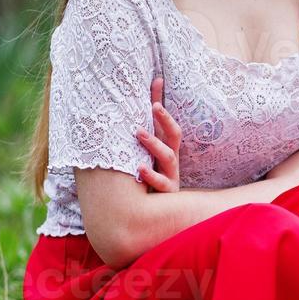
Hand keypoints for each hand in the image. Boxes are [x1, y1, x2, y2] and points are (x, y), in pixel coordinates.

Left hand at [136, 77, 181, 192]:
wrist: (155, 220)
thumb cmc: (148, 184)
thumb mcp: (142, 159)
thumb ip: (136, 136)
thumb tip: (125, 114)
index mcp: (165, 149)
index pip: (165, 120)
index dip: (161, 100)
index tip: (156, 80)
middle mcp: (171, 161)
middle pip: (173, 135)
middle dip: (165, 119)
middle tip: (154, 105)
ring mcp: (171, 177)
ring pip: (168, 157)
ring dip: (154, 144)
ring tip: (138, 133)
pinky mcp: (167, 194)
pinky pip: (161, 183)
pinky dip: (151, 175)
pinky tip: (139, 168)